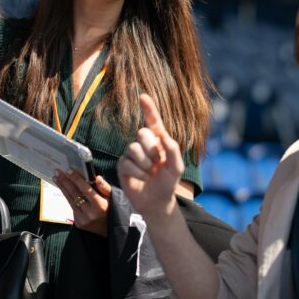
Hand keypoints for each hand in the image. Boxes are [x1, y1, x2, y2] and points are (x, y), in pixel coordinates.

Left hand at [54, 170, 110, 236]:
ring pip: (70, 200)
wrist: (109, 229)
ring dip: (62, 187)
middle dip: (65, 181)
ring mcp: (83, 219)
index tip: (68, 170)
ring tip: (56, 177)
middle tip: (57, 171)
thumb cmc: (111, 208)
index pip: (86, 189)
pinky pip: (72, 206)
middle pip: (75, 193)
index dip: (77, 179)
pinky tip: (63, 188)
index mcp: (100, 205)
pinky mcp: (79, 223)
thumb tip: (97, 178)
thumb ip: (104, 187)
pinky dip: (67, 196)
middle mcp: (90, 213)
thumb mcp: (112, 197)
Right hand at [118, 94, 184, 221]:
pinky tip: (140, 179)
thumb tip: (163, 136)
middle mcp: (144, 145)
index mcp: (159, 142)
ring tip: (149, 174)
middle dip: (151, 149)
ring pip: (134, 149)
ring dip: (145, 165)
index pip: (153, 122)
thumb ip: (173, 150)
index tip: (143, 96)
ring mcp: (132, 154)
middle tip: (157, 164)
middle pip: (142, 133)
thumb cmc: (167, 183)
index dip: (148, 109)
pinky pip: (126, 162)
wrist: (155, 202)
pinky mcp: (122, 164)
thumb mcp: (176, 167)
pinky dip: (136, 173)